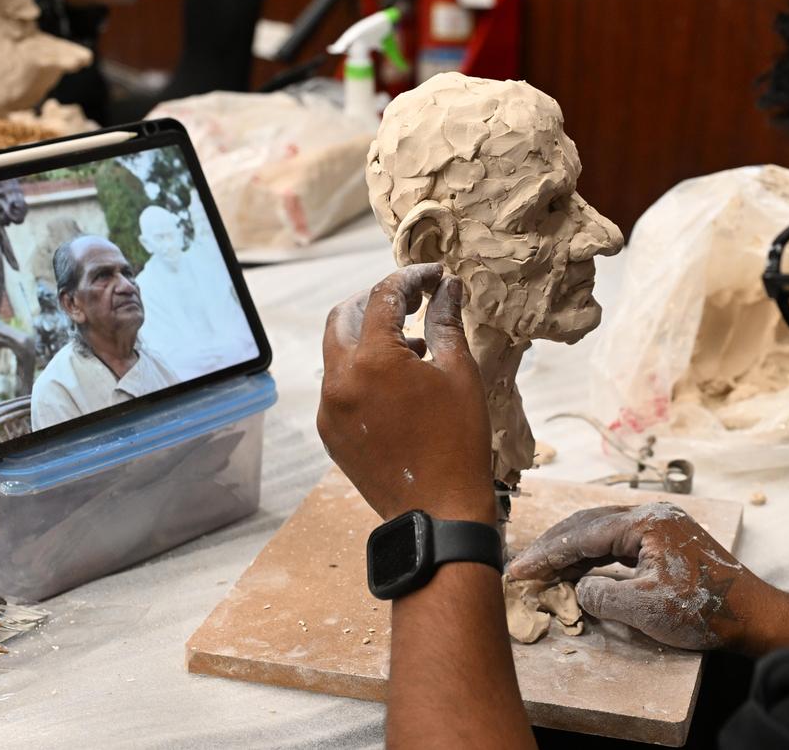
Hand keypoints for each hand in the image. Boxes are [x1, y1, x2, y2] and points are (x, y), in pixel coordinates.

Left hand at [318, 264, 495, 523]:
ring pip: (337, 352)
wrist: (439, 512)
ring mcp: (329, 409)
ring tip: (412, 346)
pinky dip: (362, 372)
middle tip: (411, 300)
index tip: (434, 276)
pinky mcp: (330, 433)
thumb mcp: (460, 373)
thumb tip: (447, 287)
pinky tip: (397, 384)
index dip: (411, 278)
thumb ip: (446, 322)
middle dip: (376, 301)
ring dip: (368, 337)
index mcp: (372, 361)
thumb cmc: (458, 442)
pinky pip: (338, 386)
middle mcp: (339, 380)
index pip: (383, 297)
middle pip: (343, 316)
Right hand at [507, 503, 788, 653]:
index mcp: (644, 522)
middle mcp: (650, 514)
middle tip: (524, 567)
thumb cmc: (703, 610)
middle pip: (588, 524)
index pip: (583, 533)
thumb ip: (601, 595)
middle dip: (553, 547)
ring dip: (572, 551)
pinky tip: (579, 571)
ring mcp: (659, 525)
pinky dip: (594, 556)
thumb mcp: (644, 608)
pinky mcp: (666, 541)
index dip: (547, 553)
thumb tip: (578, 588)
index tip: (520, 569)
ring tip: (544, 570)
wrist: (754, 615)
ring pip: (602, 532)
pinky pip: (619, 542)